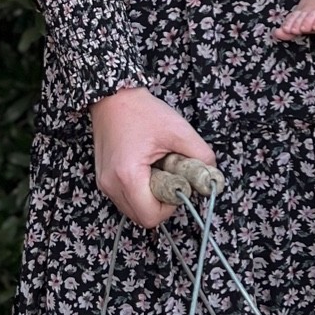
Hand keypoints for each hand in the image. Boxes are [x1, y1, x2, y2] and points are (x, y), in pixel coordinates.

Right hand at [90, 86, 215, 229]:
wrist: (112, 96)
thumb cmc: (141, 111)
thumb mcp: (178, 130)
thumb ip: (200, 155)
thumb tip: (211, 174)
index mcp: (128, 176)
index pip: (151, 217)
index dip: (170, 207)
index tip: (177, 186)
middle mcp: (111, 184)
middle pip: (141, 217)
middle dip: (160, 204)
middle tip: (169, 178)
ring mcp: (104, 182)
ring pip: (132, 210)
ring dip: (149, 198)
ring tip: (156, 170)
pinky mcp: (103, 178)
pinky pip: (124, 198)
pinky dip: (138, 191)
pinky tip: (145, 169)